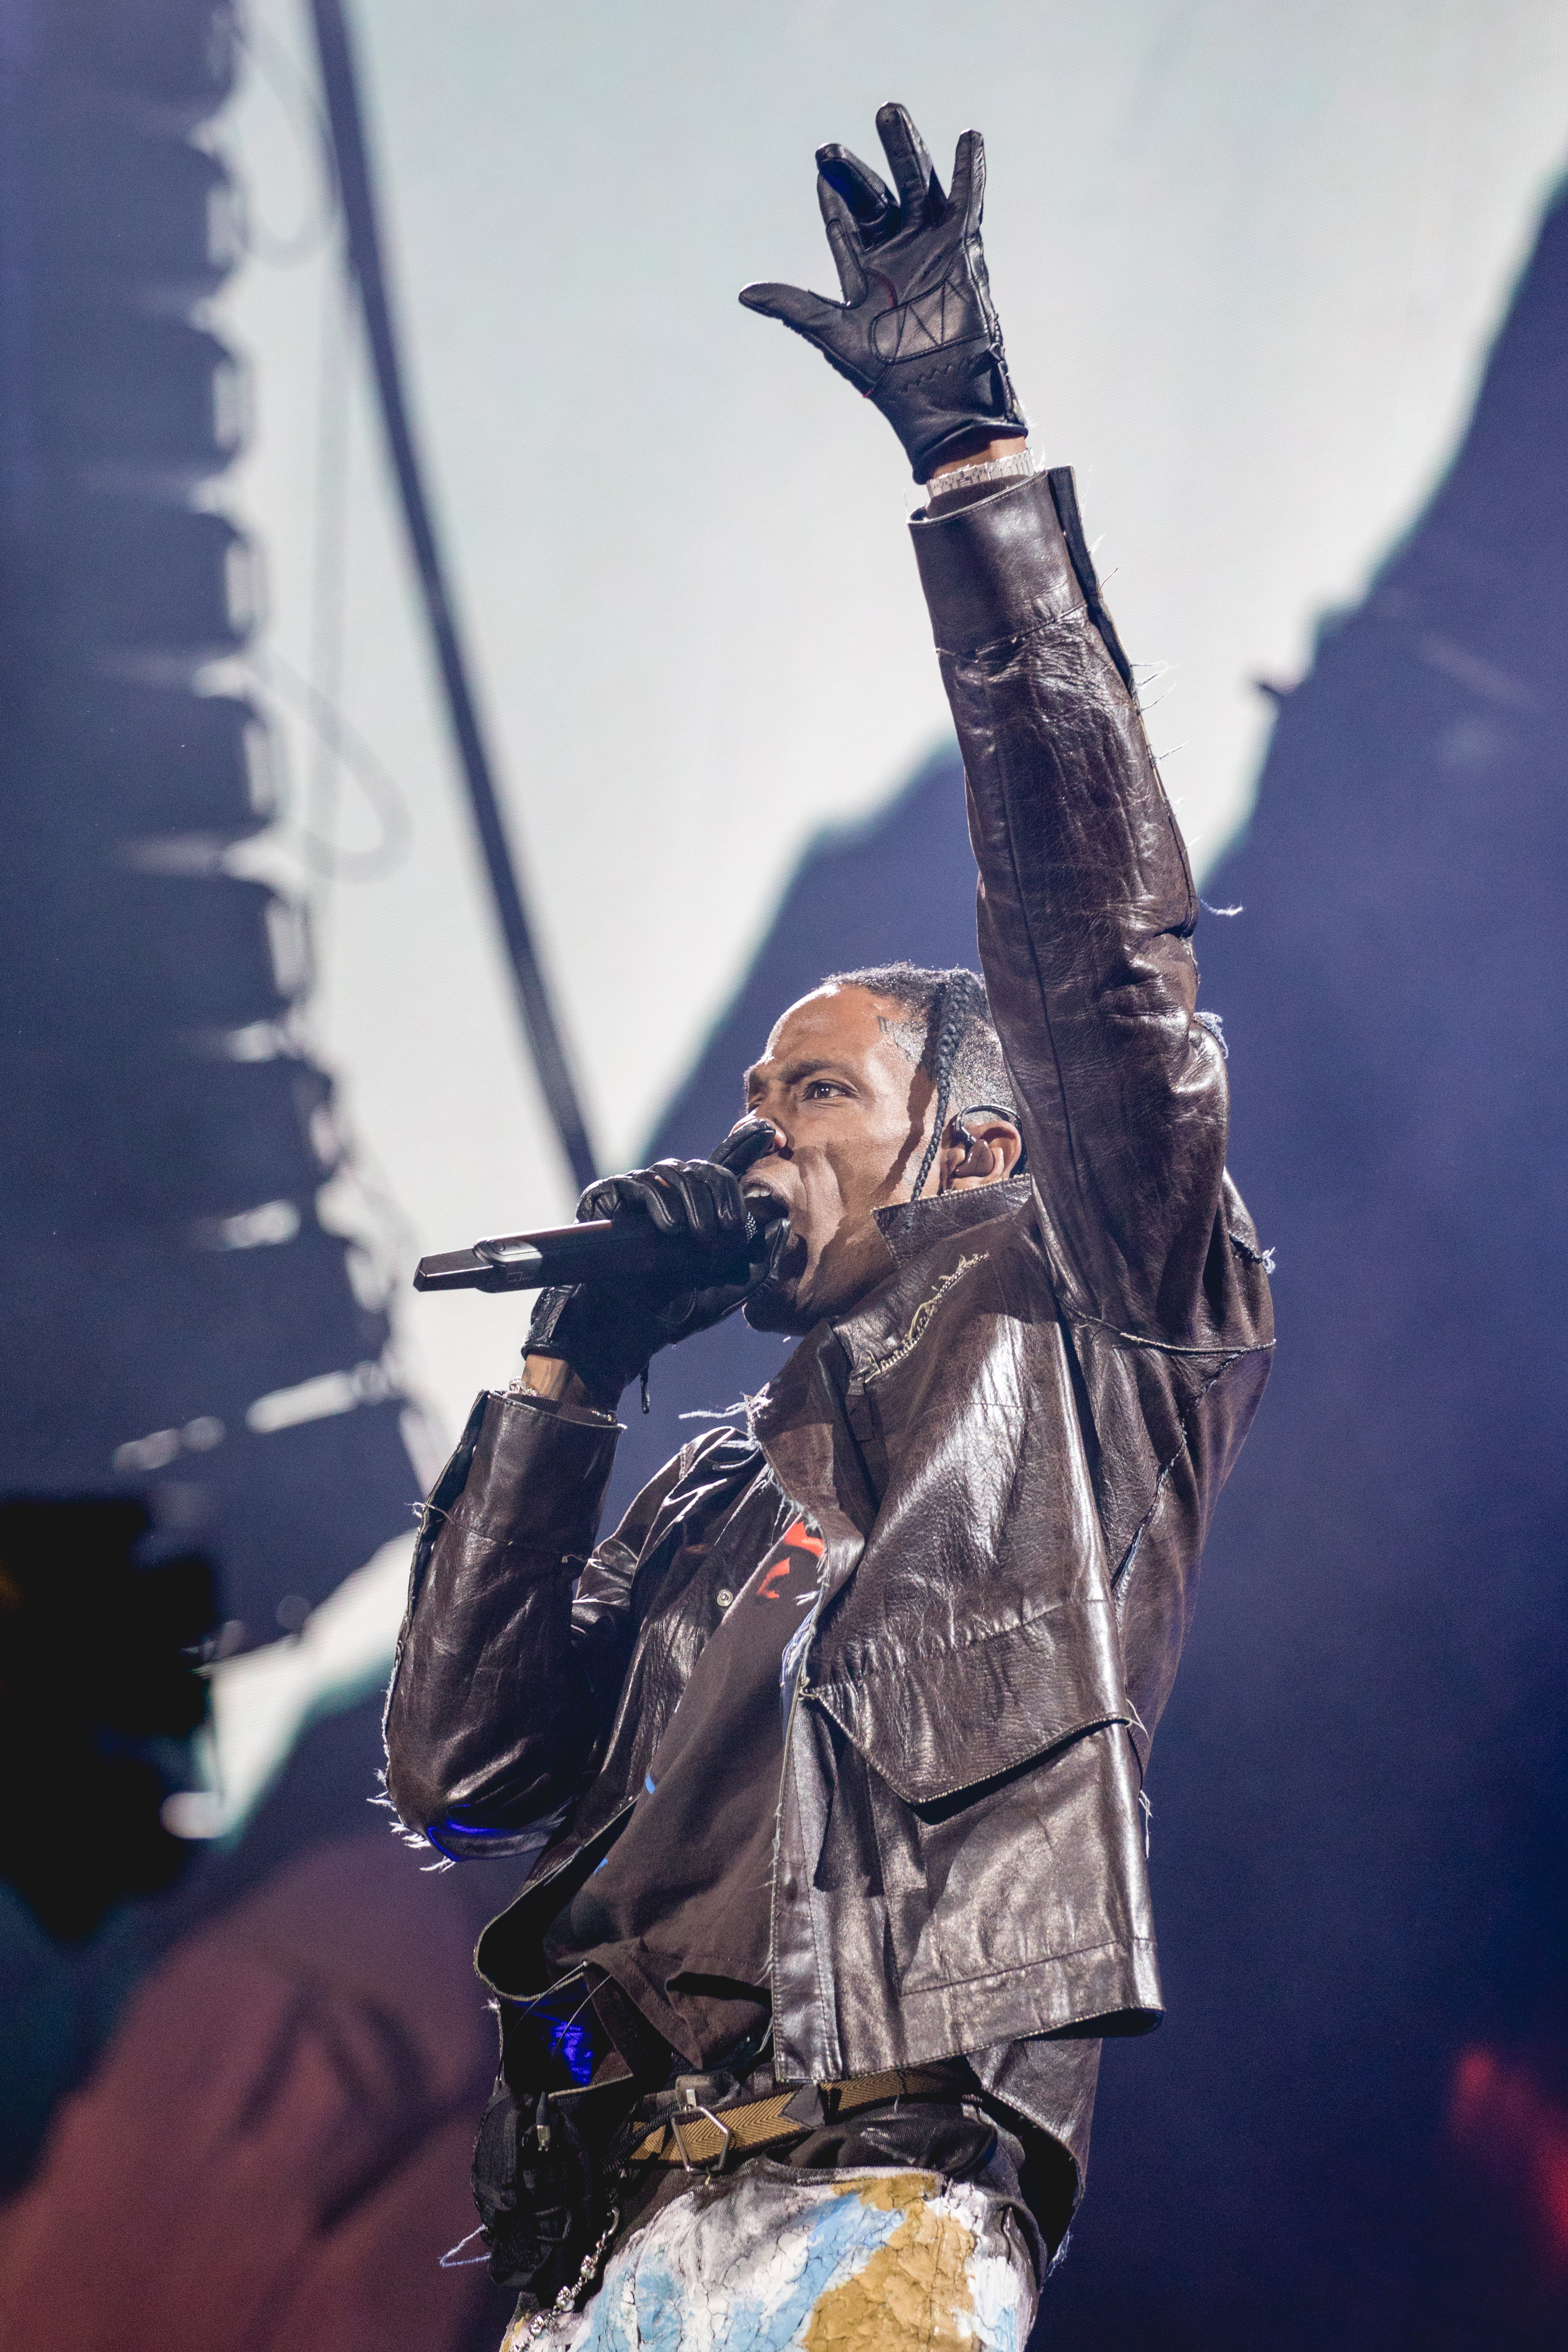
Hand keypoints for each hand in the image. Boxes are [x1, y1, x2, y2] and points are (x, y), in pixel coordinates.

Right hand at [523, 1120, 783, 1409]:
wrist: (625, 1330)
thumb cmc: (675, 1311)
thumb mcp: (727, 1291)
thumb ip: (756, 1262)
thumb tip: (780, 1224)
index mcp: (698, 1210)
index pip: (724, 1168)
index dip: (745, 1144)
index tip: (771, 1131)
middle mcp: (669, 1195)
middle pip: (705, 1169)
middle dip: (723, 1196)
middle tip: (729, 1232)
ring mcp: (637, 1192)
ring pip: (675, 1173)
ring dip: (696, 1203)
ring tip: (701, 1237)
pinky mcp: (607, 1197)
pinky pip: (640, 1186)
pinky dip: (661, 1204)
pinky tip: (672, 1228)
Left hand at [739, 102, 1024, 482]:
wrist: (938, 395)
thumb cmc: (887, 374)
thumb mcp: (833, 334)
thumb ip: (794, 307)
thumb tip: (745, 294)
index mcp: (865, 273)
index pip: (845, 223)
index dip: (834, 195)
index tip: (823, 165)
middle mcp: (897, 254)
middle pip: (875, 196)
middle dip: (857, 169)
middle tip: (832, 146)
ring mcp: (931, 248)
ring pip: (916, 186)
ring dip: (904, 150)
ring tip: (889, 112)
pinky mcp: (964, 249)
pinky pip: (968, 201)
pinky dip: (970, 170)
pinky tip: (967, 138)